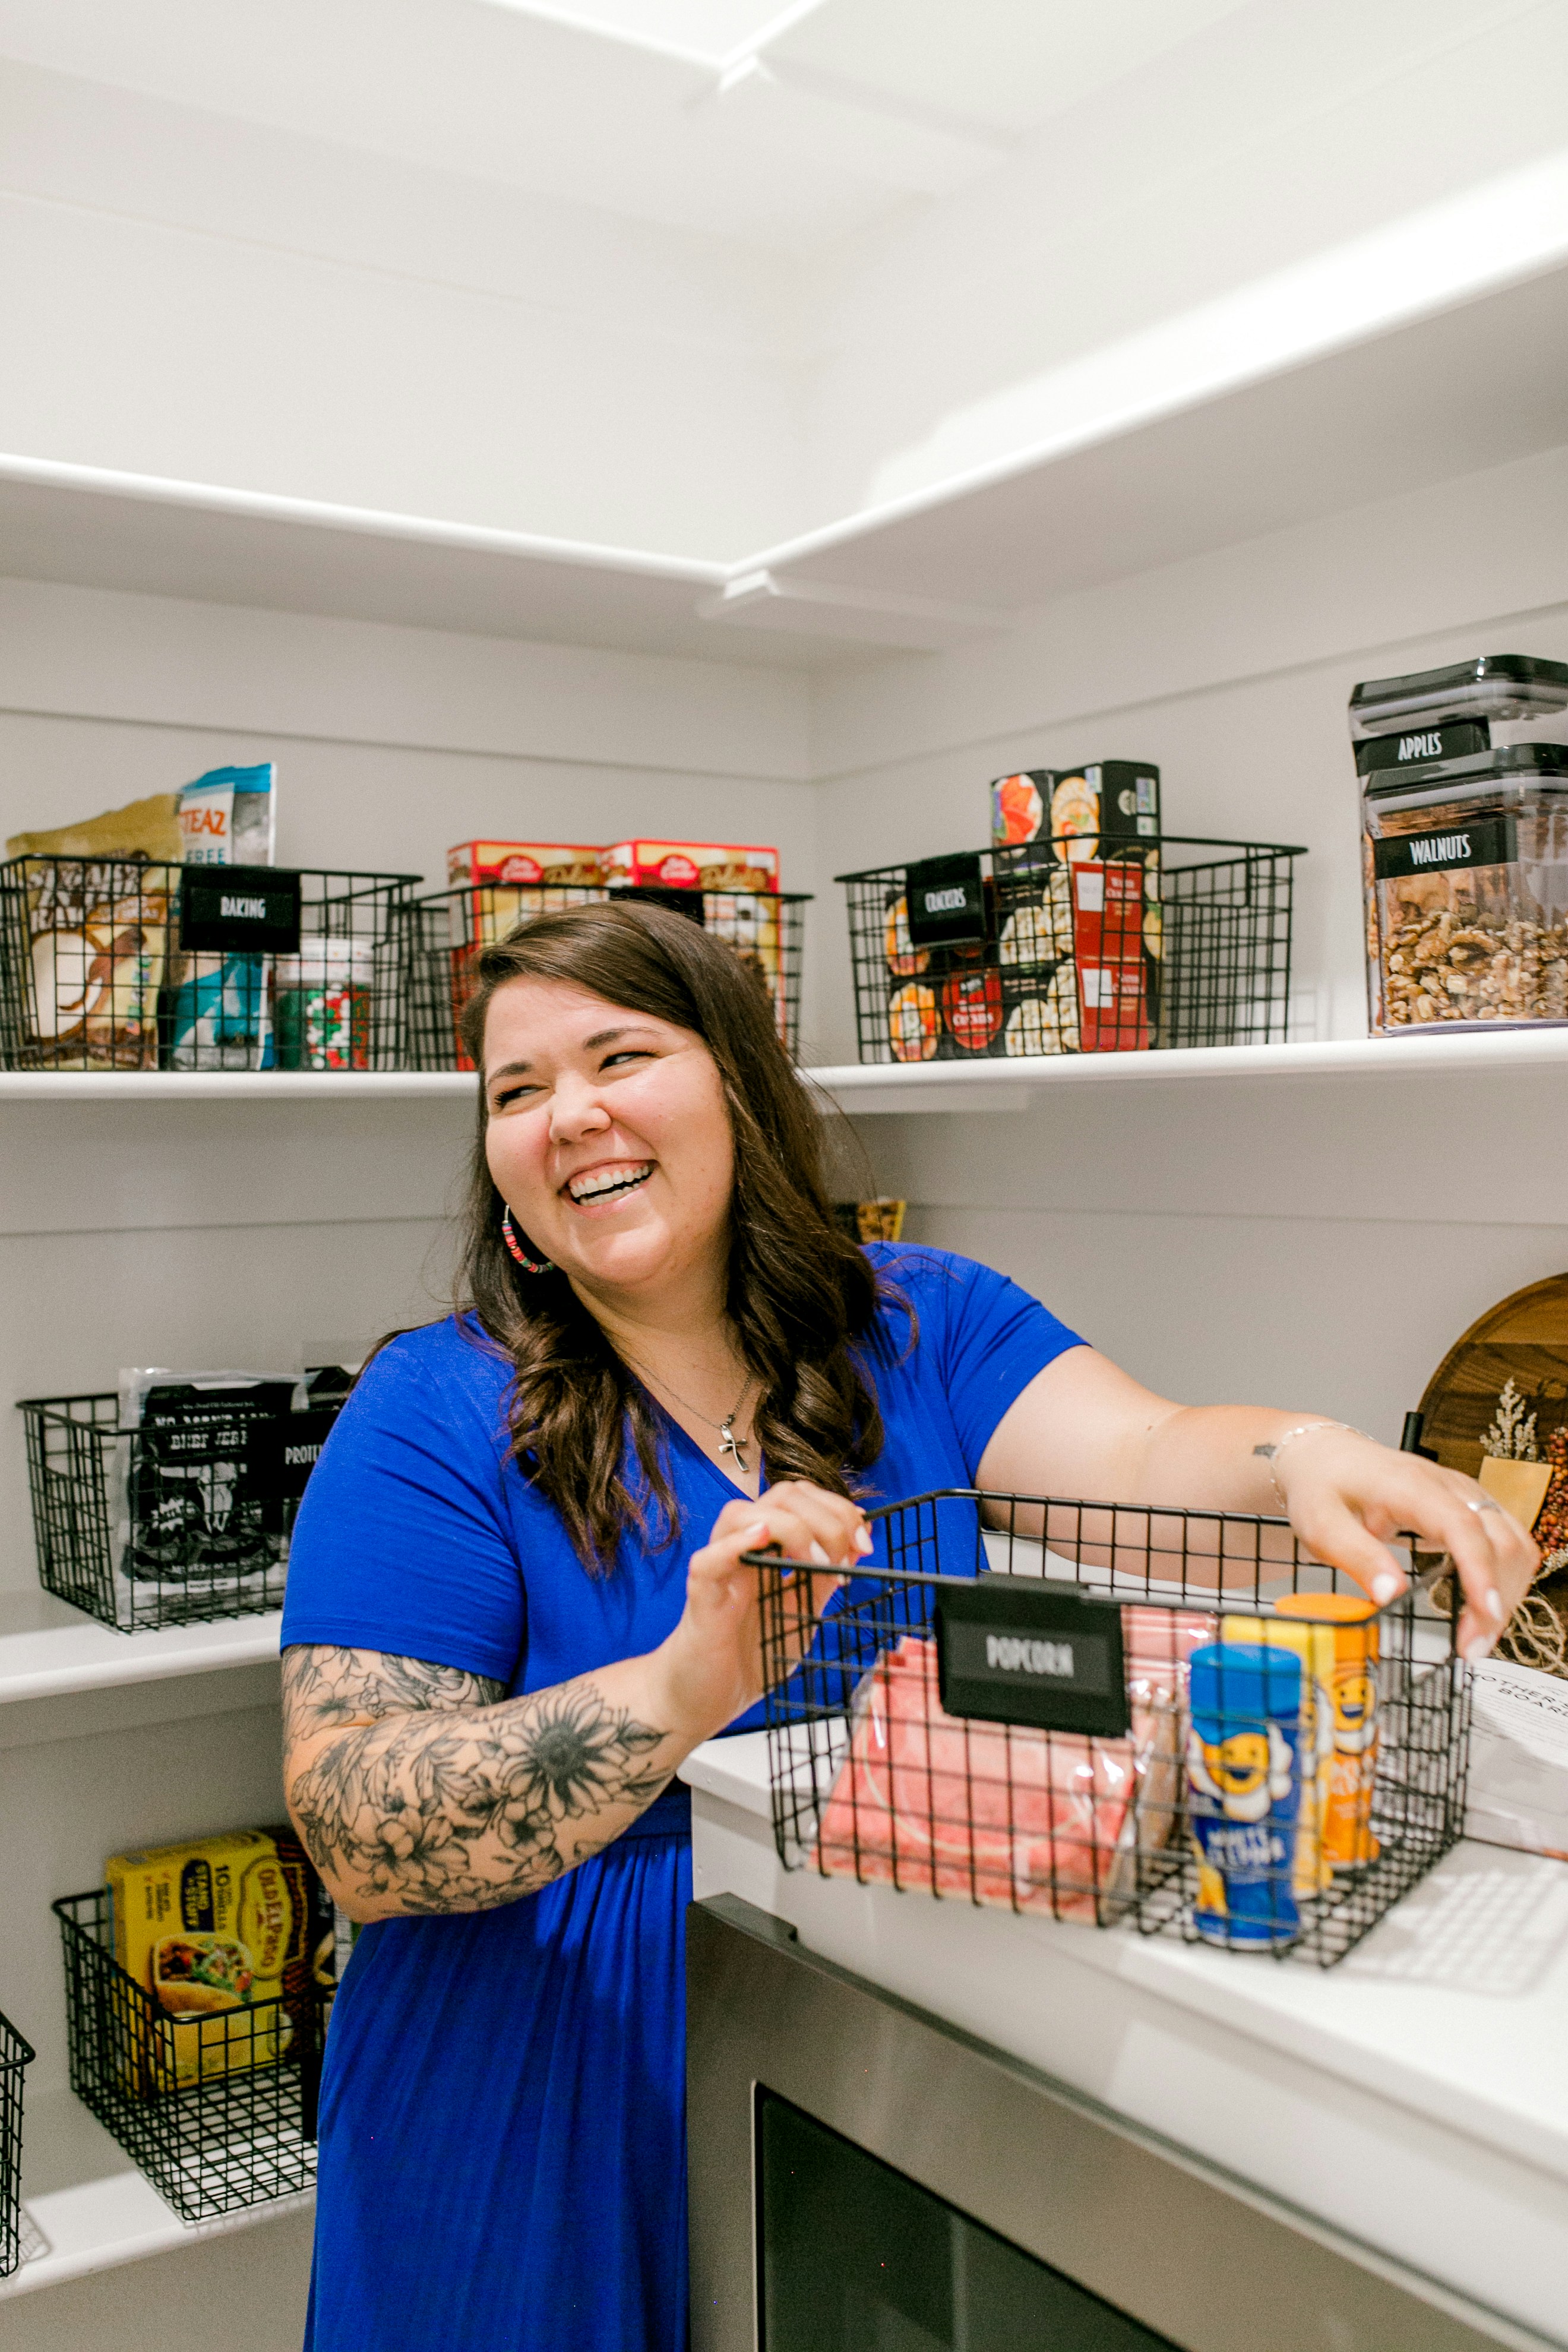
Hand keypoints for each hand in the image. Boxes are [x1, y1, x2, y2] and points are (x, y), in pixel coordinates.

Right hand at [649, 1482, 871, 1745]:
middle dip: (825, 1518)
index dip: (838, 1509)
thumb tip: (857, 1543)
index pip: (801, 1498)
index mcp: (769, 1546)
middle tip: (844, 1559)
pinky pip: (708, 1560)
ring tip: (814, 1564)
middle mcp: (743, 1548)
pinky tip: (761, 1539)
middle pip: (780, 1495)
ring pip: (741, 1513)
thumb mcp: (802, 1611)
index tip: (864, 1545)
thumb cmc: (752, 1654)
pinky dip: (733, 1546)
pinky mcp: (701, 1598)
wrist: (708, 1699)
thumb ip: (823, 1577)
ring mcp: (720, 1569)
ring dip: (790, 1528)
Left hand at [1273, 1429, 1536, 1661]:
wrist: (1324, 1456)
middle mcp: (1449, 1486)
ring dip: (1507, 1592)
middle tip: (1471, 1647)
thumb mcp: (1322, 1526)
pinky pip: (1507, 1542)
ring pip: (1514, 1543)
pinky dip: (1504, 1578)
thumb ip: (1357, 1558)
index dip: (1481, 1571)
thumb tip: (1390, 1595)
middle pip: (1501, 1540)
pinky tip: (1481, 1608)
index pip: (1462, 1526)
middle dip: (1498, 1598)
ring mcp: (1465, 1494)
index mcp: (1410, 1486)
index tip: (1486, 1614)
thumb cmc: (1322, 1488)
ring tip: (1477, 1636)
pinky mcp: (1470, 1507)